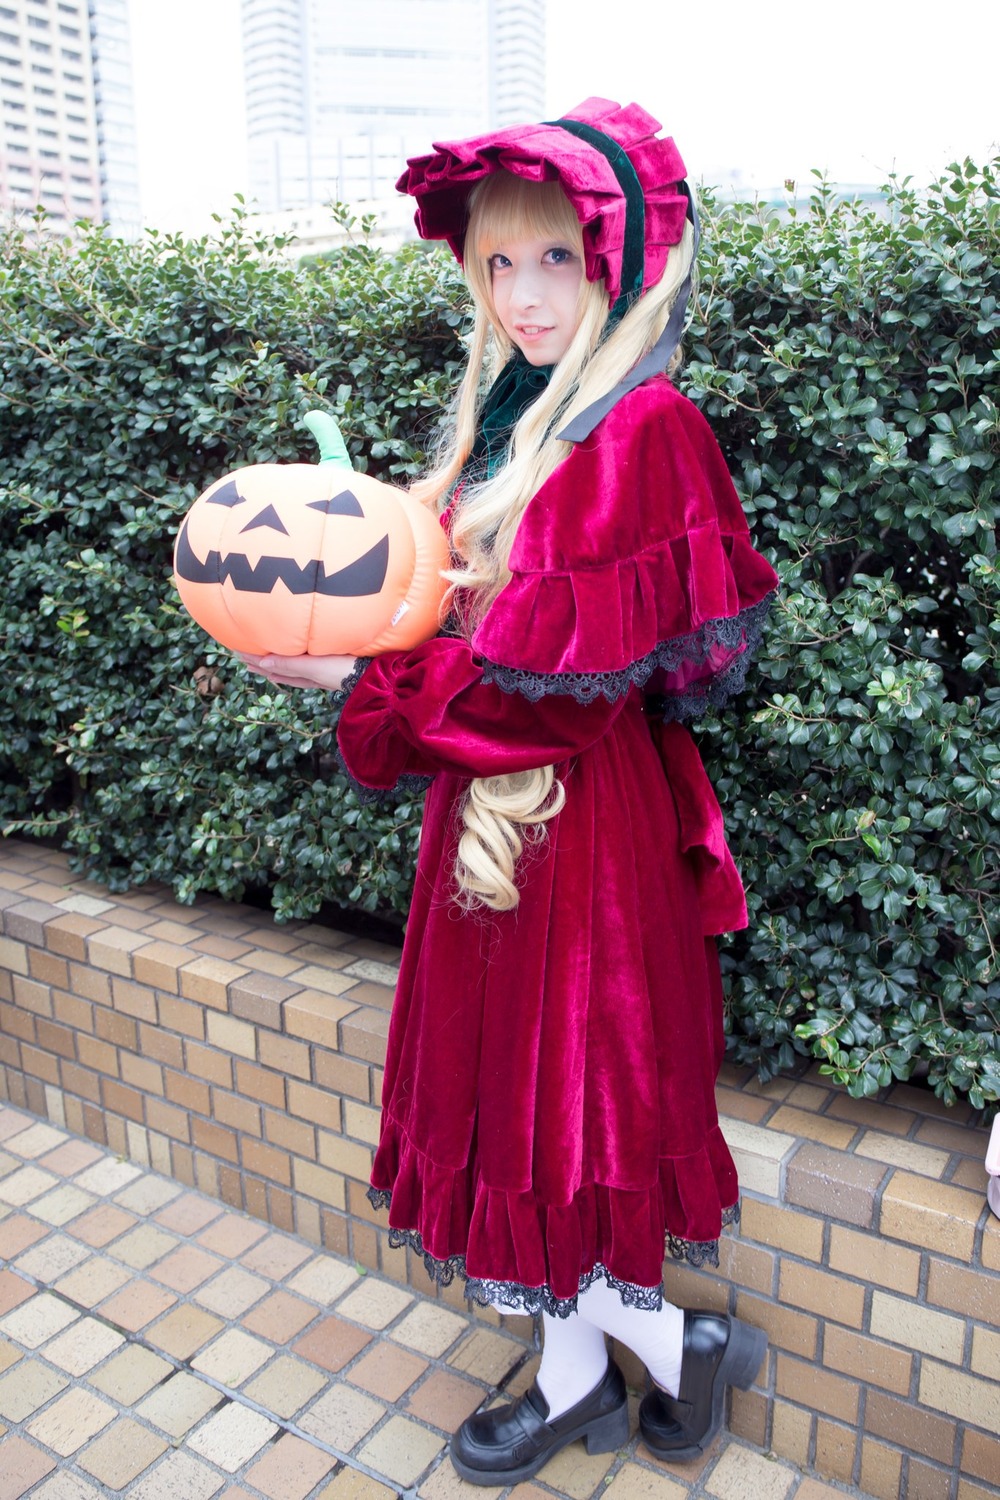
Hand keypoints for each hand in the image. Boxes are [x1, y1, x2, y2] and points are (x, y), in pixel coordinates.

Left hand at [238, 652, 357, 691]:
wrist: (374, 676)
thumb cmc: (344, 670)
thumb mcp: (314, 667)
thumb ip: (290, 665)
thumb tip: (262, 662)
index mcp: (302, 673)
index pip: (273, 666)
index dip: (255, 660)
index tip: (237, 651)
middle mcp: (308, 674)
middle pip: (278, 668)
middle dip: (260, 662)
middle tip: (241, 655)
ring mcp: (320, 672)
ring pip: (290, 668)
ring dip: (274, 663)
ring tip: (260, 660)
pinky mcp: (331, 667)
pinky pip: (304, 666)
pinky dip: (293, 663)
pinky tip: (296, 660)